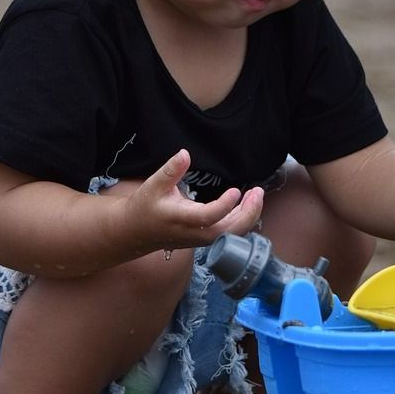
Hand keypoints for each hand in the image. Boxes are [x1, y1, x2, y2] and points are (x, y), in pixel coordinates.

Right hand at [125, 149, 263, 251]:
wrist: (136, 232)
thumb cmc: (145, 208)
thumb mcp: (153, 185)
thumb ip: (171, 170)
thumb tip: (185, 154)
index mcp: (182, 219)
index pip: (210, 217)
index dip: (225, 205)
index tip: (236, 190)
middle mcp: (195, 233)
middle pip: (229, 231)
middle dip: (248, 213)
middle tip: (258, 191)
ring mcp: (202, 239)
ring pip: (232, 234)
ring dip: (248, 215)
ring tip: (257, 195)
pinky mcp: (205, 239)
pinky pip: (229, 233)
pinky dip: (242, 220)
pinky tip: (247, 204)